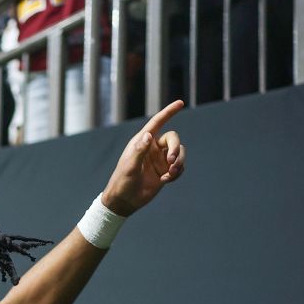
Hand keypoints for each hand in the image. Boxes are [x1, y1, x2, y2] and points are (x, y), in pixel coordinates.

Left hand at [101, 100, 185, 215]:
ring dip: (179, 162)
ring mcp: (160, 159)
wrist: (125, 200)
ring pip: (179, 152)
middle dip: (175, 149)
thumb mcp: (129, 167)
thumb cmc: (122, 181)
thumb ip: (139, 151)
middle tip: (171, 161)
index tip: (180, 103)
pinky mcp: (166, 171)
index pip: (157, 122)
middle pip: (173, 138)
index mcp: (142, 141)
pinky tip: (166, 180)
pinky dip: (177, 173)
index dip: (169, 112)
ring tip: (170, 174)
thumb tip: (148, 135)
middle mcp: (153, 148)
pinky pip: (179, 166)